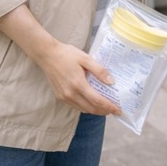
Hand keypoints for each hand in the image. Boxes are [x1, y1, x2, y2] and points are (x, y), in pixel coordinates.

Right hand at [0, 5, 120, 115]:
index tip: (119, 110)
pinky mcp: (60, 97)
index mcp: (78, 84)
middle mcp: (70, 94)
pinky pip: (76, 106)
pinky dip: (86, 107)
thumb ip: (99, 70)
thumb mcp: (85, 58)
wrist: (47, 55)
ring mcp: (64, 97)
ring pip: (83, 109)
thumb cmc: (67, 54)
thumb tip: (111, 82)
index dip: (109, 107)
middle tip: (114, 109)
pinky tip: (91, 102)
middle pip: (91, 108)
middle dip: (104, 111)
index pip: (97, 101)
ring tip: (105, 107)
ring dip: (95, 110)